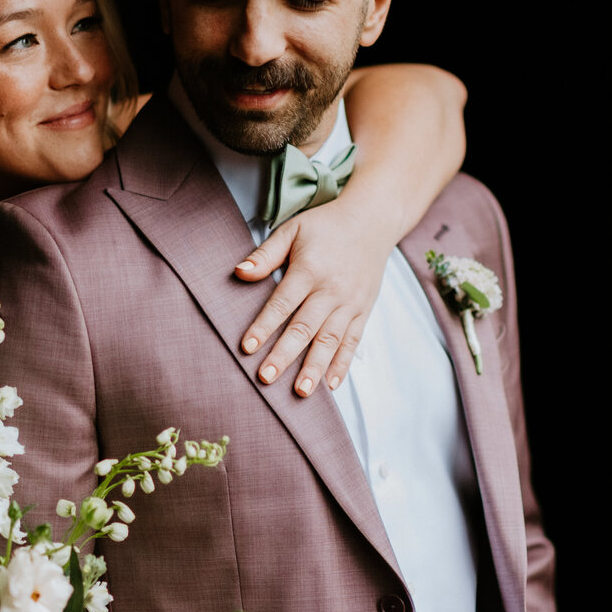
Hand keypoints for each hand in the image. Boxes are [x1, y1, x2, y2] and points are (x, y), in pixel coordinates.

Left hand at [235, 199, 391, 395]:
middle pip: (305, 327)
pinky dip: (342, 364)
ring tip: (301, 391)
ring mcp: (350, 303)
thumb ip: (265, 254)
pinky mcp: (364, 311)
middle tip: (266, 378)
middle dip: (285, 355)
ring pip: (330, 340)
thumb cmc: (326, 225)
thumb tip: (239, 273)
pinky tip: (331, 384)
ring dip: (315, 367)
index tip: (247, 347)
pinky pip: (353, 341)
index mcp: (310, 270)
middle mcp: (332, 290)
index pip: (282, 303)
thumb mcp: (292, 230)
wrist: (372, 220)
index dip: (264, 326)